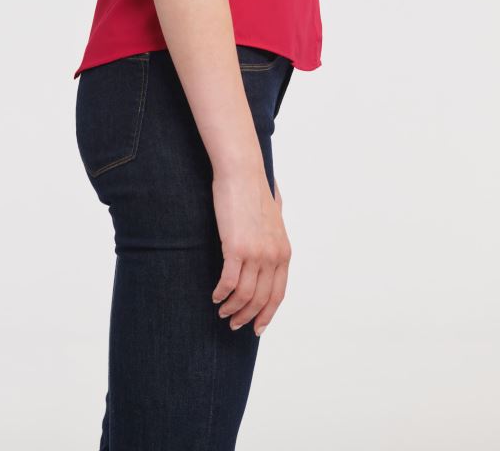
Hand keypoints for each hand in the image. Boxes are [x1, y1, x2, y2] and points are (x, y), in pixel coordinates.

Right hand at [211, 170, 290, 336]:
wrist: (242, 173)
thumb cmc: (253, 191)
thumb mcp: (273, 217)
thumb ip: (274, 233)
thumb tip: (271, 239)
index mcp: (284, 252)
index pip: (277, 294)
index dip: (267, 314)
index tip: (257, 327)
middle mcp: (273, 256)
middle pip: (261, 299)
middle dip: (247, 317)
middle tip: (234, 324)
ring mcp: (256, 253)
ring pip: (244, 295)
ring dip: (232, 308)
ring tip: (222, 310)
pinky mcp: (236, 248)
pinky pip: (228, 282)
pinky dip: (221, 293)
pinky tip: (215, 295)